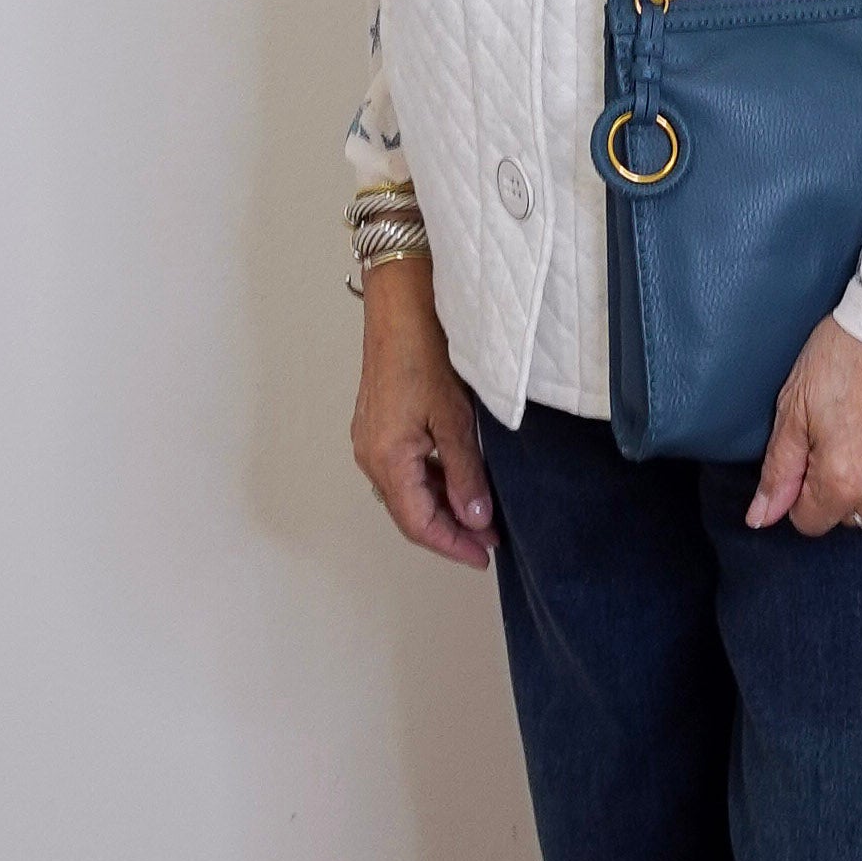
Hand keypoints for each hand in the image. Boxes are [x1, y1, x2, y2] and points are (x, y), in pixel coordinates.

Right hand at [351, 251, 495, 567]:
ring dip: (444, 507)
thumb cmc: (424, 351)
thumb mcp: (455, 418)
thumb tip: (475, 518)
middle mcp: (371, 455)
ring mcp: (372, 440)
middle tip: (490, 540)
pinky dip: (433, 482)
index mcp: (386, 459)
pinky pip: (405, 469)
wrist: (401, 304)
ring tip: (483, 514)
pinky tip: (461, 481)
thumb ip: (466, 473)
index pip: (419, 524)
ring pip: (409, 492)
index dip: (453, 545)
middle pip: (411, 513)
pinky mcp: (379, 426)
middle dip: (451, 531)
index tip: (484, 555)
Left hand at [747, 315, 861, 537]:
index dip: (804, 493)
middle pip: (854, 516)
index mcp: (842, 482)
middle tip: (845, 437)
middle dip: (843, 488)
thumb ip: (779, 471)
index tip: (810, 458)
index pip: (812, 523)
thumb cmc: (846, 355)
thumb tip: (759, 519)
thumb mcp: (795, 407)